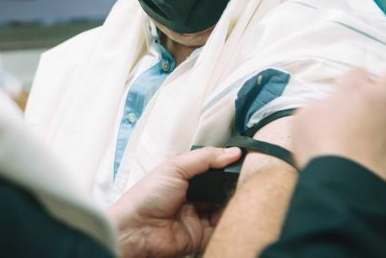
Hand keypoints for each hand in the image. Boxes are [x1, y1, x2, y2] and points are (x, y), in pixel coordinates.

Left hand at [108, 146, 241, 257]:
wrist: (136, 230)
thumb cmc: (147, 196)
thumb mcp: (175, 167)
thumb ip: (204, 158)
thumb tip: (232, 151)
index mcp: (184, 177)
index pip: (212, 168)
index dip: (226, 164)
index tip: (245, 160)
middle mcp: (193, 196)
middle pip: (220, 189)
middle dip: (233, 184)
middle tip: (249, 178)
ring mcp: (198, 216)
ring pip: (224, 208)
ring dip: (235, 202)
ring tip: (248, 193)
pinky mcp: (202, 235)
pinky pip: (222, 227)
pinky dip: (231, 221)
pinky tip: (238, 211)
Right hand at [292, 68, 385, 191]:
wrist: (345, 180)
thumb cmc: (319, 149)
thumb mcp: (302, 121)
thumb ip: (315, 107)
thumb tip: (322, 107)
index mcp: (353, 89)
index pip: (358, 71)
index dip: (354, 80)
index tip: (349, 91)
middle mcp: (382, 97)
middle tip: (380, 97)